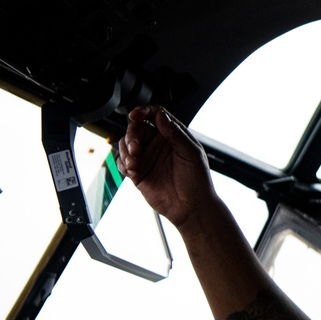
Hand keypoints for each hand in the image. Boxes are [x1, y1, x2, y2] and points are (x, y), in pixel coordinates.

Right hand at [117, 105, 215, 229]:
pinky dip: (124, 164)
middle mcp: (158, 143)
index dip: (143, 111)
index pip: (154, 115)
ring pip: (125, 144)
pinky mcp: (138, 173)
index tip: (135, 115)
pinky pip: (122, 162)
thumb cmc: (197, 180)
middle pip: (136, 128)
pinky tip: (133, 171)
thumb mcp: (191, 153)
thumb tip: (161, 115)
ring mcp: (147, 157)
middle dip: (132, 135)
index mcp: (172, 134)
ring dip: (126, 151)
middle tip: (135, 148)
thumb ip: (176, 133)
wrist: (191, 208)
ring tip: (134, 163)